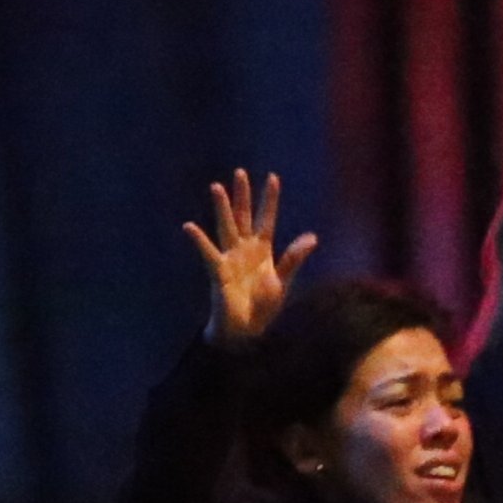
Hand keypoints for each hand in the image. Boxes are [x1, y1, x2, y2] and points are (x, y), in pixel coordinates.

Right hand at [186, 169, 315, 342]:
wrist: (247, 330)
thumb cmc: (264, 306)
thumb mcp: (283, 281)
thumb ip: (294, 258)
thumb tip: (312, 237)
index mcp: (263, 251)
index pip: (267, 220)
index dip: (269, 200)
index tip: (273, 178)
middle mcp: (245, 250)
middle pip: (243, 217)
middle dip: (242, 196)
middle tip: (239, 172)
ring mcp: (230, 258)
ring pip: (226, 227)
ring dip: (222, 208)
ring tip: (217, 187)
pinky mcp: (219, 272)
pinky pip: (208, 253)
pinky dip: (199, 240)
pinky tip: (189, 226)